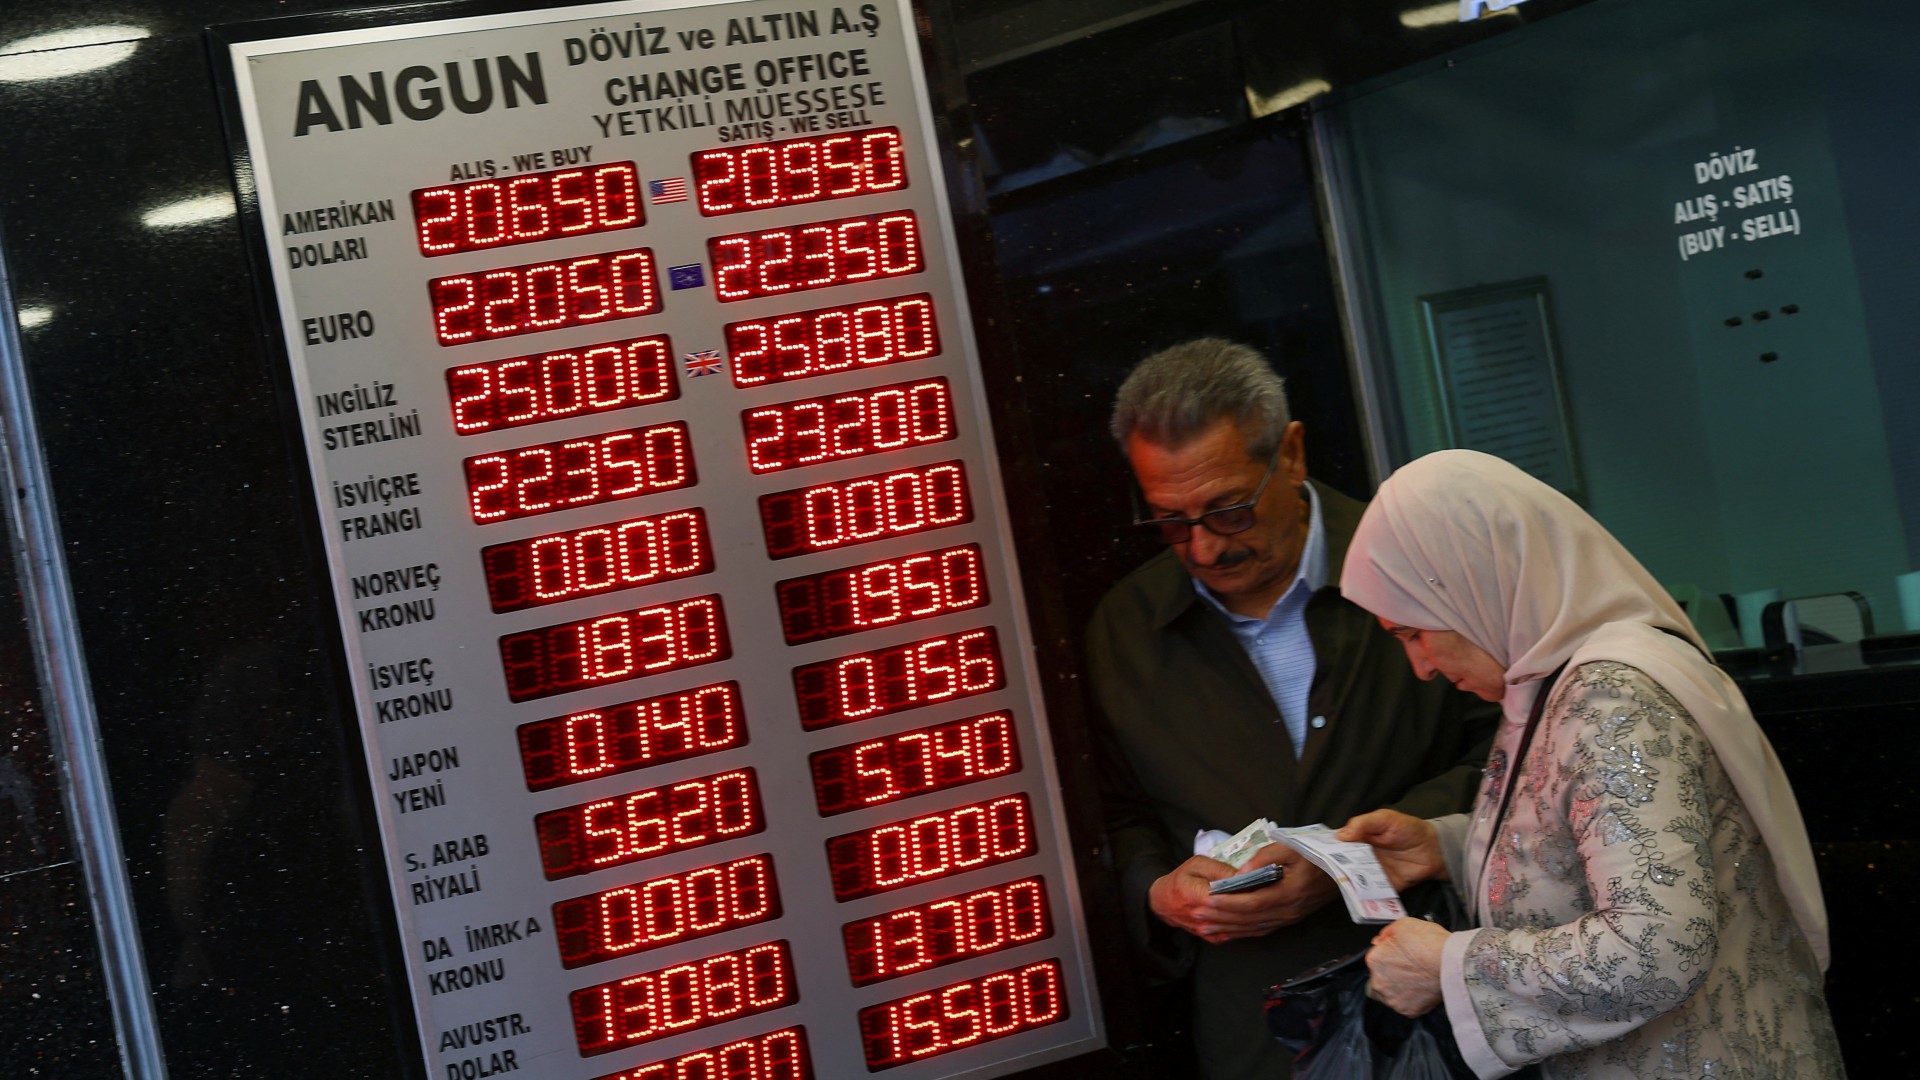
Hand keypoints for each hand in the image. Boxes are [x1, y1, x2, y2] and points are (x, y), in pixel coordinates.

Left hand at [1148, 844, 1337, 944]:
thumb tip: (1240, 873)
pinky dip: (1243, 931)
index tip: (1205, 901)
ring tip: (1205, 927)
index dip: (1227, 904)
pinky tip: (1229, 931)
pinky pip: (1263, 929)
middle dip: (1221, 918)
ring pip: (1254, 927)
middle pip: (1249, 919)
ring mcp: (1290, 918)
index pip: (1251, 903)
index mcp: (1288, 893)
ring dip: (1229, 928)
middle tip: (1197, 916)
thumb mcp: (1290, 847)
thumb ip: (1264, 858)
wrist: (1344, 869)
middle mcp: (1288, 911)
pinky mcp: (1291, 919)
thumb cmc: (1315, 853)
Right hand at [1336, 809, 1446, 889]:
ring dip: (1348, 883)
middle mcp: (1362, 857)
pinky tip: (1358, 898)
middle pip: (1342, 864)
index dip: (1327, 849)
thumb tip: (1340, 835)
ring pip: (1354, 879)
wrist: (1433, 848)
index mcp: (1359, 839)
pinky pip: (1371, 893)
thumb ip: (1363, 824)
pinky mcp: (1383, 887)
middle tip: (1327, 870)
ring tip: (1341, 883)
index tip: (1316, 853)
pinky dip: (1364, 897)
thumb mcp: (1385, 819)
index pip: (1338, 845)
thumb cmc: (1408, 829)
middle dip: (1335, 867)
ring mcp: (1372, 873)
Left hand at [1365, 917, 1447, 1016]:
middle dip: (1391, 974)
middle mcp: (1379, 982)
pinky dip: (1413, 999)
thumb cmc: (1430, 944)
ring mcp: (1393, 999)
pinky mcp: (1408, 1011)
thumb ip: (1386, 934)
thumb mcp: (1403, 924)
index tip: (1400, 956)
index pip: (1376, 959)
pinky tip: (1422, 989)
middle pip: (1380, 979)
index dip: (1389, 956)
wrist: (1452, 963)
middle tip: (1409, 969)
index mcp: (1375, 960)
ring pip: (1391, 995)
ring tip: (1417, 979)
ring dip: (1400, 988)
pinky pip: (1407, 1005)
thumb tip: (1380, 941)